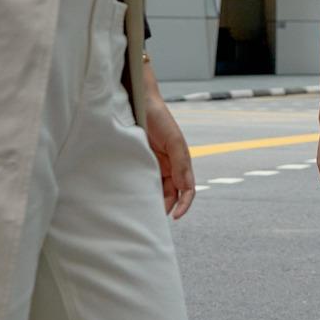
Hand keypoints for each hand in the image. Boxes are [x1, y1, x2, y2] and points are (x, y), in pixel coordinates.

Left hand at [144, 91, 195, 218]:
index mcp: (180, 162)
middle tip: (153, 218)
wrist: (139, 101)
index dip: (183, 204)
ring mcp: (154, 165)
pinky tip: (133, 196)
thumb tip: (185, 188)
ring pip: (157, 190)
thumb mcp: (174, 140)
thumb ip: (181, 163)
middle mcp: (169, 166)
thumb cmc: (159, 118)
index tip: (175, 216)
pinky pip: (142, 181)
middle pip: (171, 194)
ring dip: (153, 200)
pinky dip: (141, 190)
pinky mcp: (139, 162)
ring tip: (142, 211)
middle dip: (166, 206)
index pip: (187, 190)